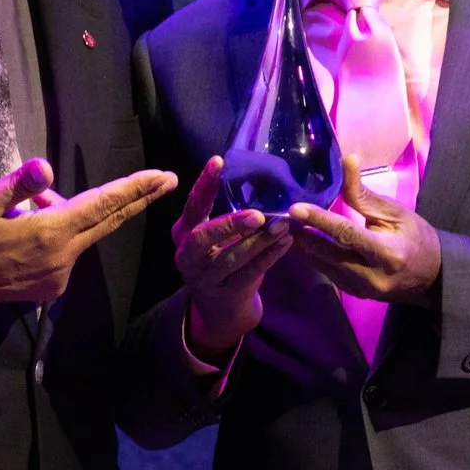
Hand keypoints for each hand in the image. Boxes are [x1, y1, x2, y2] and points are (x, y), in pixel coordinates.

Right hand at [0, 160, 175, 310]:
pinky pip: (67, 252)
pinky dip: (60, 233)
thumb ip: (16, 184)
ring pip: (81, 234)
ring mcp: (58, 277)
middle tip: (167, 179)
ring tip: (32, 203)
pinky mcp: (49, 288)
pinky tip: (29, 227)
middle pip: (107, 221)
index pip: (102, 204)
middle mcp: (62, 257)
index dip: (134, 188)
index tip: (163, 177)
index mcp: (50, 233)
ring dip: (72, 213)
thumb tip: (43, 168)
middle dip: (137, 198)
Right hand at [171, 155, 291, 358]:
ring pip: (230, 258)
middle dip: (230, 224)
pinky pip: (248, 273)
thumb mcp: (215, 235)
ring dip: (258, 242)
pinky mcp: (224, 294)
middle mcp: (187, 254)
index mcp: (184, 232)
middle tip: (258, 214)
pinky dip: (268, 257)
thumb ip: (226, 211)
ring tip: (282, 226)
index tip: (219, 161)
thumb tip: (260, 175)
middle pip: (202, 237)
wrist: (220, 307)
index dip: (204, 184)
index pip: (193, 204)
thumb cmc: (220, 258)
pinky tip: (285, 243)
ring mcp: (204, 277)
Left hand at [287, 155, 440, 302]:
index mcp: (387, 253)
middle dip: (301, 234)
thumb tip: (347, 160)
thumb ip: (364, 194)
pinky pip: (327, 272)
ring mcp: (361, 289)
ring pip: (322, 265)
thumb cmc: (415, 237)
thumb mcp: (394, 212)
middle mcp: (371, 276)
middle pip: (326, 253)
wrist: (431, 275)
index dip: (319, 220)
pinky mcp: (354, 294)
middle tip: (279, 217)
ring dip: (303, 246)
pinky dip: (314, 255)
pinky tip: (302, 241)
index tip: (295, 208)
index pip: (346, 234)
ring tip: (284, 226)